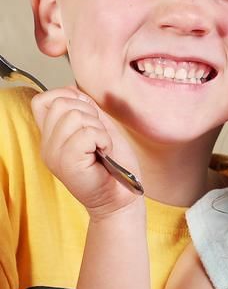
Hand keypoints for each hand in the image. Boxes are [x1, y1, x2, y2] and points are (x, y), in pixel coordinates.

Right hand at [31, 87, 141, 217]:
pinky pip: (86, 133)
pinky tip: (104, 153)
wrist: (121, 197)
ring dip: (98, 129)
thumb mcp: (100, 128)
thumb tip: (75, 90)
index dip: (70, 98)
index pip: (44, 100)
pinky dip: (103, 139)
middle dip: (90, 114)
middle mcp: (48, 144)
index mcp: (52, 135)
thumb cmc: (114, 166)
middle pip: (63, 103)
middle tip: (99, 138)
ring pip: (75, 116)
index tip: (90, 118)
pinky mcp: (66, 163)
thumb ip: (86, 110)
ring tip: (101, 147)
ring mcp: (54, 154)